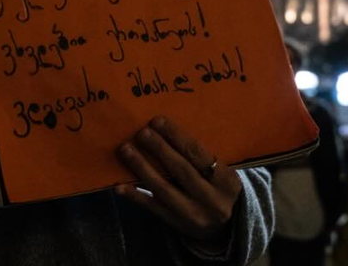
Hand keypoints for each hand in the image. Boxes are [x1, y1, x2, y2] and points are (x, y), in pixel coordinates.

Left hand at [114, 115, 242, 244]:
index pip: (198, 154)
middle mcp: (212, 200)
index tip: (157, 120)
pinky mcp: (177, 224)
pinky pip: (153, 208)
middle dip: (159, 149)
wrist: (227, 227)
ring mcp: (193, 214)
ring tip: (126, 150)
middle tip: (141, 132)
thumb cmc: (219, 189)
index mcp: (226, 181)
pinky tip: (120, 186)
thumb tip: (166, 130)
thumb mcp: (221, 174)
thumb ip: (202, 158)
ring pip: (164, 189)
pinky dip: (136, 195)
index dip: (176, 136)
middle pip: (181, 170)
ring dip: (142, 168)